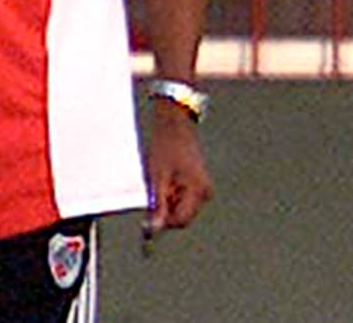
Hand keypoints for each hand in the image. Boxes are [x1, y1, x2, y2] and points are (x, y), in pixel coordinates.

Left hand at [142, 102, 212, 243]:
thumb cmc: (166, 147)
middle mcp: (204, 192)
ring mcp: (203, 187)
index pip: (180, 221)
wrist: (175, 124)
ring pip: (181, 207)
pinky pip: (183, 197)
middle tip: (154, 190)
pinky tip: (166, 177)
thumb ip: (158, 205)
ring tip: (160, 180)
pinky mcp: (198, 182)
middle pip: (182, 215)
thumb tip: (155, 228)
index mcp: (197, 190)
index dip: (163, 222)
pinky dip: (171, 193)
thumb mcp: (158, 178)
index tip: (147, 218)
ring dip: (167, 200)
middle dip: (165, 209)